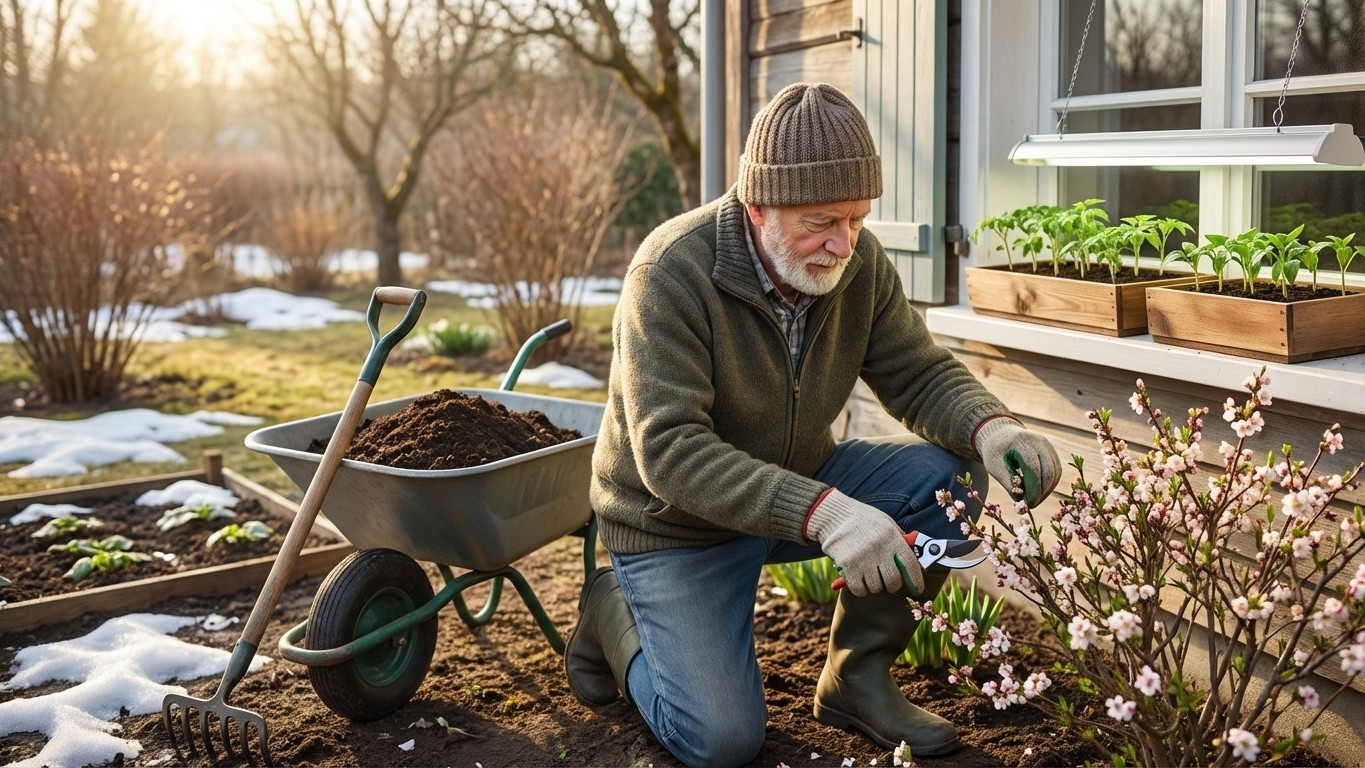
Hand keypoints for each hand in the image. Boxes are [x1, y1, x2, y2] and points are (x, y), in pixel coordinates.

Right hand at [805, 490, 922, 596]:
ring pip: (875, 587)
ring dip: (873, 585)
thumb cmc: (864, 520)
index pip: (910, 565)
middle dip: (891, 584)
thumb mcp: (886, 524)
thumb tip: (917, 563)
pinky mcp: (847, 565)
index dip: (915, 580)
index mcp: (891, 536)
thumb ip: (900, 542)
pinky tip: (858, 579)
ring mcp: (862, 557)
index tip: (917, 589)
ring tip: (868, 574)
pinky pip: (859, 589)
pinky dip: (860, 589)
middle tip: (886, 580)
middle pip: (892, 581)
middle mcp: (879, 548)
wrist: (834, 515)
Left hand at [974, 416, 1060, 506]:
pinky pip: (1056, 470)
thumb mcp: (994, 467)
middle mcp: (1038, 441)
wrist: (1000, 434)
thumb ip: (1008, 483)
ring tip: (1034, 499)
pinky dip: (1050, 483)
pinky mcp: (1051, 451)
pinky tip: (1039, 492)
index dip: (1033, 489)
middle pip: (1048, 471)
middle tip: (1031, 504)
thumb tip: (1022, 503)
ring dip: (1047, 490)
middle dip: (1041, 492)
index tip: (1028, 504)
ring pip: (1055, 472)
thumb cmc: (995, 452)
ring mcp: (1047, 445)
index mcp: (1021, 442)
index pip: (1033, 468)